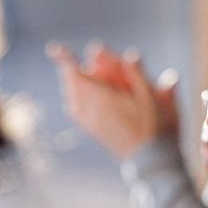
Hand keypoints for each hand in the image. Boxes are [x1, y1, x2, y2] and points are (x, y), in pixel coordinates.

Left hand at [49, 42, 179, 160]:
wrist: (149, 158)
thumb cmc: (152, 125)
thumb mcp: (149, 96)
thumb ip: (137, 74)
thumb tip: (131, 55)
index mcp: (102, 98)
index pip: (76, 74)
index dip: (65, 60)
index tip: (55, 49)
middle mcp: (90, 110)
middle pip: (73, 84)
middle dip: (72, 71)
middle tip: (69, 59)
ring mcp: (89, 122)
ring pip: (72, 98)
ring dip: (73, 84)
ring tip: (78, 76)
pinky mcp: (91, 131)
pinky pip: (75, 111)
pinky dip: (74, 100)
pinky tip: (79, 98)